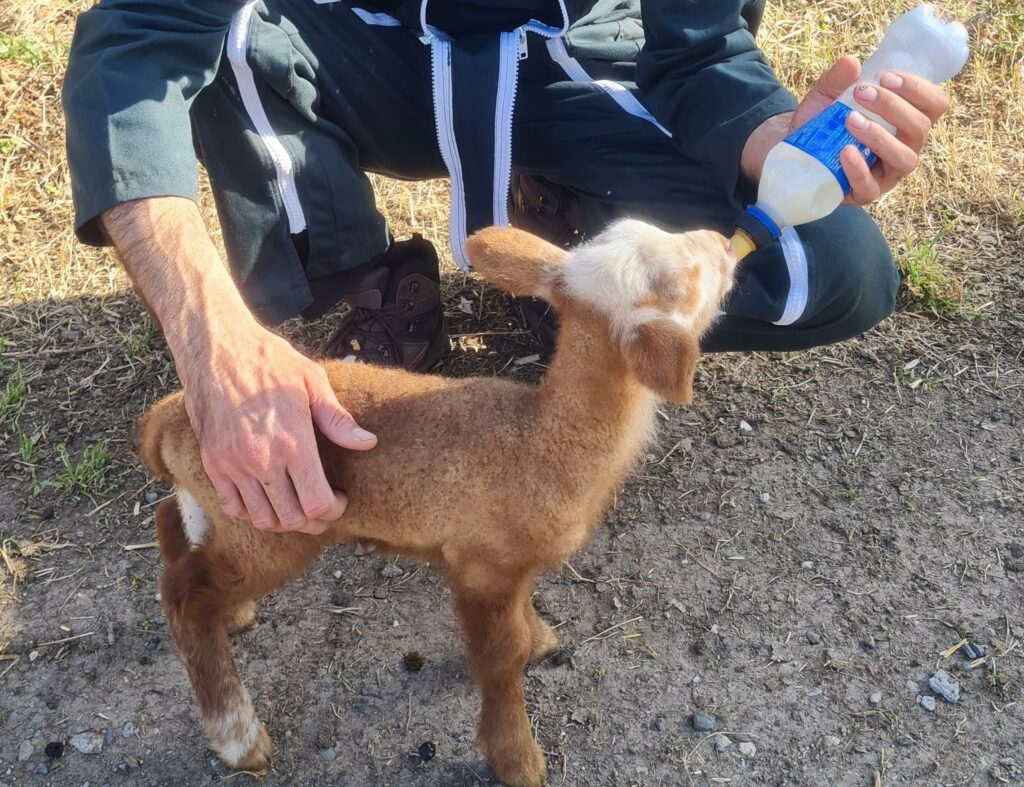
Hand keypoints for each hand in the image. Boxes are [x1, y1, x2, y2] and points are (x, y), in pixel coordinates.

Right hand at [181, 321, 376, 534]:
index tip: (340, 500)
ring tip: (298, 507)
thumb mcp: (312, 380)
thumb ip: (338, 419)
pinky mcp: (212, 463)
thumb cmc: (269, 360)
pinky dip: (252, 513)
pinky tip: (268, 499)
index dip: (334, 510)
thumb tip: (368, 443)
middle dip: (315, 521)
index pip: (317, 503)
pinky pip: (232, 507)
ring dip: (285, 521)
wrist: (216, 348)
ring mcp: (233, 465)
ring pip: (262, 519)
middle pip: (292, 518)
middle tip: (324, 509)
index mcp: (293, 442)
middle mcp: (262, 460)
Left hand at [791, 56, 950, 205]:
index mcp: (907, 120)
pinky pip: (871, 186)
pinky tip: (845, 151)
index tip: (886, 75)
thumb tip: (851, 63)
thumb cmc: (823, 123)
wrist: (795, 154)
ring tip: (851, 120)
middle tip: (862, 92)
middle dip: (894, 106)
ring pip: (905, 158)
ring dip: (880, 137)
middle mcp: (906, 146)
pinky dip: (859, 169)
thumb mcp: (826, 96)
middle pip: (920, 127)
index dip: (918, 88)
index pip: (934, 103)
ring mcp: (889, 173)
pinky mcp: (867, 193)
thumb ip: (838, 79)